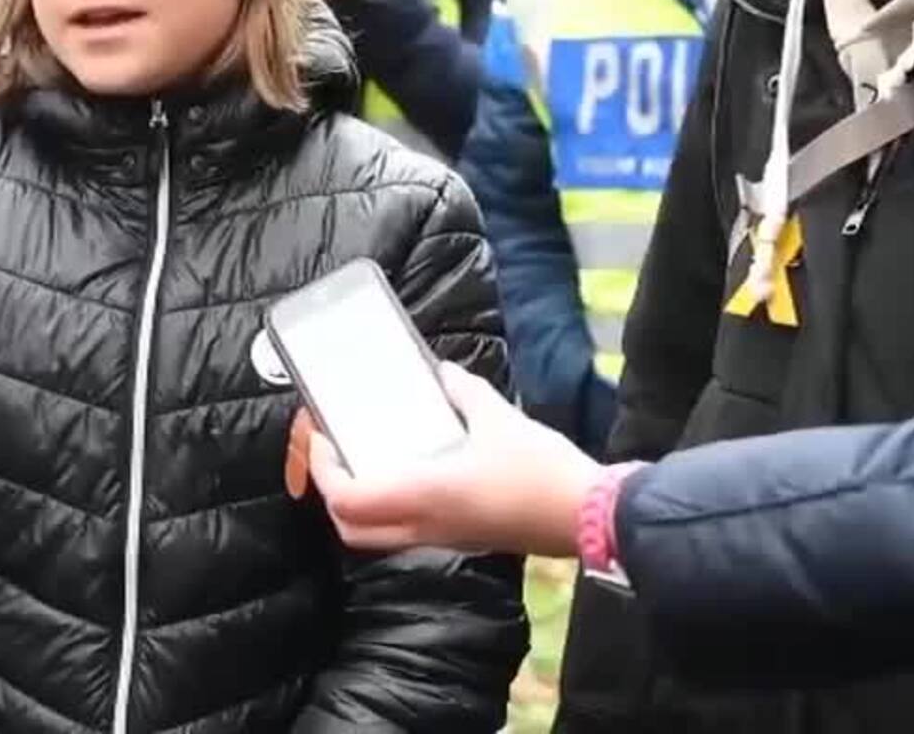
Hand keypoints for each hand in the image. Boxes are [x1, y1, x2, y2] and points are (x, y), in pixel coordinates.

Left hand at [301, 362, 603, 556]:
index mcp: (423, 495)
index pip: (347, 500)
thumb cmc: (540, 470)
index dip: (323, 471)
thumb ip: (463, 392)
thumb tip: (440, 372)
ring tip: (369, 457)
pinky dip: (393, 506)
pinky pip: (409, 531)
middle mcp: (425, 525)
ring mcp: (444, 539)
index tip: (322, 438)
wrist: (591, 517)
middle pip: (352, 528)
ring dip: (363, 501)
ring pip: (379, 534)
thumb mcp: (499, 419)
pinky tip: (412, 470)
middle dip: (334, 493)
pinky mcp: (465, 540)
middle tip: (337, 453)